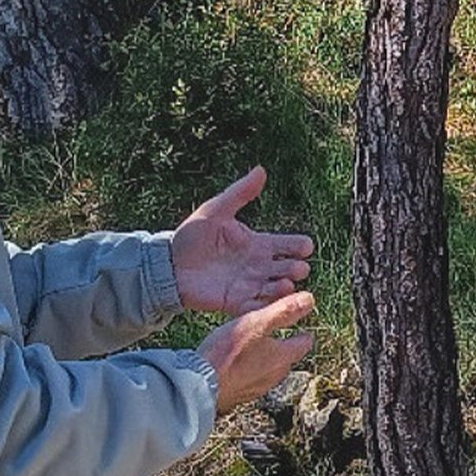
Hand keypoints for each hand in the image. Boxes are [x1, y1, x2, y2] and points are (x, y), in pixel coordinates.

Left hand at [172, 166, 313, 314]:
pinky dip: (266, 306)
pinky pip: (255, 306)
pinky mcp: (235, 302)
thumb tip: (261, 169)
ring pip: (275, 289)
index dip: (298, 245)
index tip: (307, 246)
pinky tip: (273, 303)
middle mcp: (257, 265)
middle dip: (296, 268)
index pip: (286, 244)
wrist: (169, 264)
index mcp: (257, 243)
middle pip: (286, 268)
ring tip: (287, 285)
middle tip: (299, 268)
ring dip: (284, 289)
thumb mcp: (216, 210)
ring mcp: (248, 285)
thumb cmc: (193, 235)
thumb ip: (240, 193)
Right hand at [197, 291, 315, 413]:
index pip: (304, 343)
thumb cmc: (228, 354)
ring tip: (257, 343)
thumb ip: (283, 311)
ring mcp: (259, 386)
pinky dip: (252, 366)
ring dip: (268, 355)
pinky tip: (239, 360)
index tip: (303, 324)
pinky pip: (254, 376)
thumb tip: (309, 300)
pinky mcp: (242, 393)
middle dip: (286, 343)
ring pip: (271, 367)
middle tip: (279, 330)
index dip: (304, 331)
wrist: (200, 386)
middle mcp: (275, 375)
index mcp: (283, 357)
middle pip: (288, 356)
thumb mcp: (257, 323)